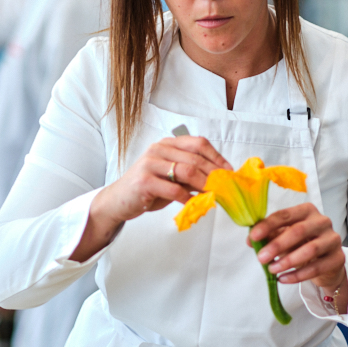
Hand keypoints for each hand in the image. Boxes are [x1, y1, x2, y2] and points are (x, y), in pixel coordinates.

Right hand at [70, 135, 231, 262]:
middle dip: (214, 173)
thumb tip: (217, 179)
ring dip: (204, 184)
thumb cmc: (147, 189)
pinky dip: (188, 197)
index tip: (229, 171)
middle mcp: (158, 149)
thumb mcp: (171, 178)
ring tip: (214, 194)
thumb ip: (190, 174)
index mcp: (167, 144)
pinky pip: (174, 188)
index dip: (217, 157)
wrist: (118, 201)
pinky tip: (194, 203)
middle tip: (225, 186)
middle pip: (195, 158)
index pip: (199, 143)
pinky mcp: (145, 181)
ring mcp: (150, 164)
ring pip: (187, 170)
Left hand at [249, 203, 347, 305]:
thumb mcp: (284, 238)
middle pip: (299, 231)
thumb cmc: (301, 245)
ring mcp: (333, 239)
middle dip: (277, 245)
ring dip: (288, 261)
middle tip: (261, 258)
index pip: (285, 215)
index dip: (268, 225)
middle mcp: (322, 221)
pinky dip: (297, 275)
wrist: (325, 263)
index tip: (253, 237)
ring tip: (272, 269)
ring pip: (310, 249)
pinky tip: (283, 279)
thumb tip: (251, 241)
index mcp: (306, 211)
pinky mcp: (338, 258)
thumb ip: (269, 236)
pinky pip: (316, 267)